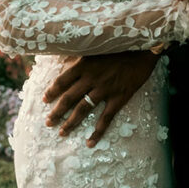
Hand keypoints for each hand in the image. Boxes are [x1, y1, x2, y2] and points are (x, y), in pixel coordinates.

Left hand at [43, 50, 158, 146]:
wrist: (143, 48)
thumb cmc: (120, 44)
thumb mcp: (97, 46)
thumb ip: (81, 54)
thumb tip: (65, 59)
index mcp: (84, 64)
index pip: (62, 80)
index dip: (52, 91)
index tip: (45, 99)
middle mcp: (91, 78)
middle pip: (69, 98)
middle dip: (57, 112)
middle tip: (48, 123)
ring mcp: (105, 89)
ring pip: (83, 109)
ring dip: (71, 122)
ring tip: (62, 132)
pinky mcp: (119, 97)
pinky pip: (106, 118)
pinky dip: (97, 132)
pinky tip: (90, 143)